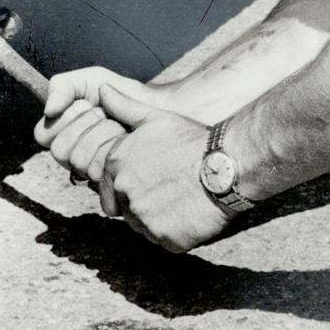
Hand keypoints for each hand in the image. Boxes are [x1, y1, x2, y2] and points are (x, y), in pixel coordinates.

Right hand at [33, 68, 177, 185]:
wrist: (162, 110)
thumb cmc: (126, 95)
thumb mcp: (92, 79)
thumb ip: (62, 86)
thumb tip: (49, 111)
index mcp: (65, 135)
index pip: (43, 136)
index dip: (66, 118)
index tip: (89, 104)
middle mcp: (75, 157)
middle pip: (60, 151)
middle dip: (88, 126)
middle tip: (107, 116)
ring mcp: (92, 173)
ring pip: (79, 162)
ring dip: (105, 136)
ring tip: (122, 129)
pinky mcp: (112, 187)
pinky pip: (100, 177)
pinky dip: (117, 151)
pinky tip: (130, 144)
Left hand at [94, 85, 230, 252]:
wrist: (227, 165)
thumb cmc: (192, 139)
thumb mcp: (154, 117)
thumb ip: (122, 106)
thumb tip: (101, 90)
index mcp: (115, 164)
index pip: (107, 186)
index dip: (129, 183)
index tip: (152, 177)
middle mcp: (124, 192)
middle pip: (124, 207)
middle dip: (141, 201)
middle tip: (168, 189)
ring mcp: (143, 217)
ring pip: (142, 225)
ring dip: (156, 217)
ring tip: (180, 199)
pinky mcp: (165, 238)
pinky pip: (163, 240)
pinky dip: (174, 232)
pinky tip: (190, 213)